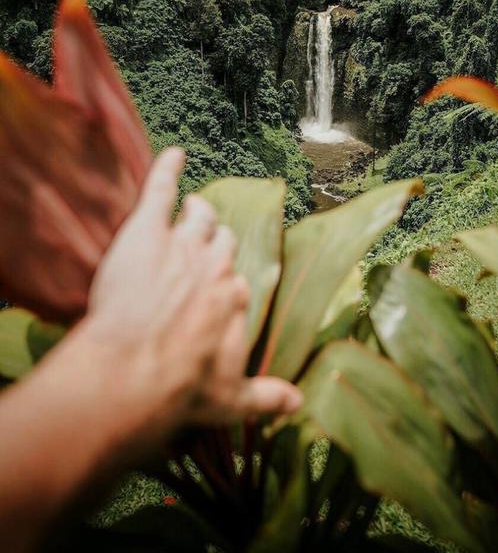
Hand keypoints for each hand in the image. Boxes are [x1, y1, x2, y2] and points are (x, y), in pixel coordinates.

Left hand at [84, 147, 301, 439]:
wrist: (135, 372)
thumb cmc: (181, 389)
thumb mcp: (230, 402)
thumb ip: (265, 397)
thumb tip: (300, 406)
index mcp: (235, 297)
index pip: (237, 281)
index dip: (225, 285)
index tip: (218, 289)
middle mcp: (216, 266)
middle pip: (222, 242)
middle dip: (216, 241)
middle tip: (206, 242)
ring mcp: (184, 244)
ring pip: (198, 217)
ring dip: (198, 210)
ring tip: (195, 204)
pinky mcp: (149, 230)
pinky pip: (162, 191)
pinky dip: (167, 170)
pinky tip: (173, 154)